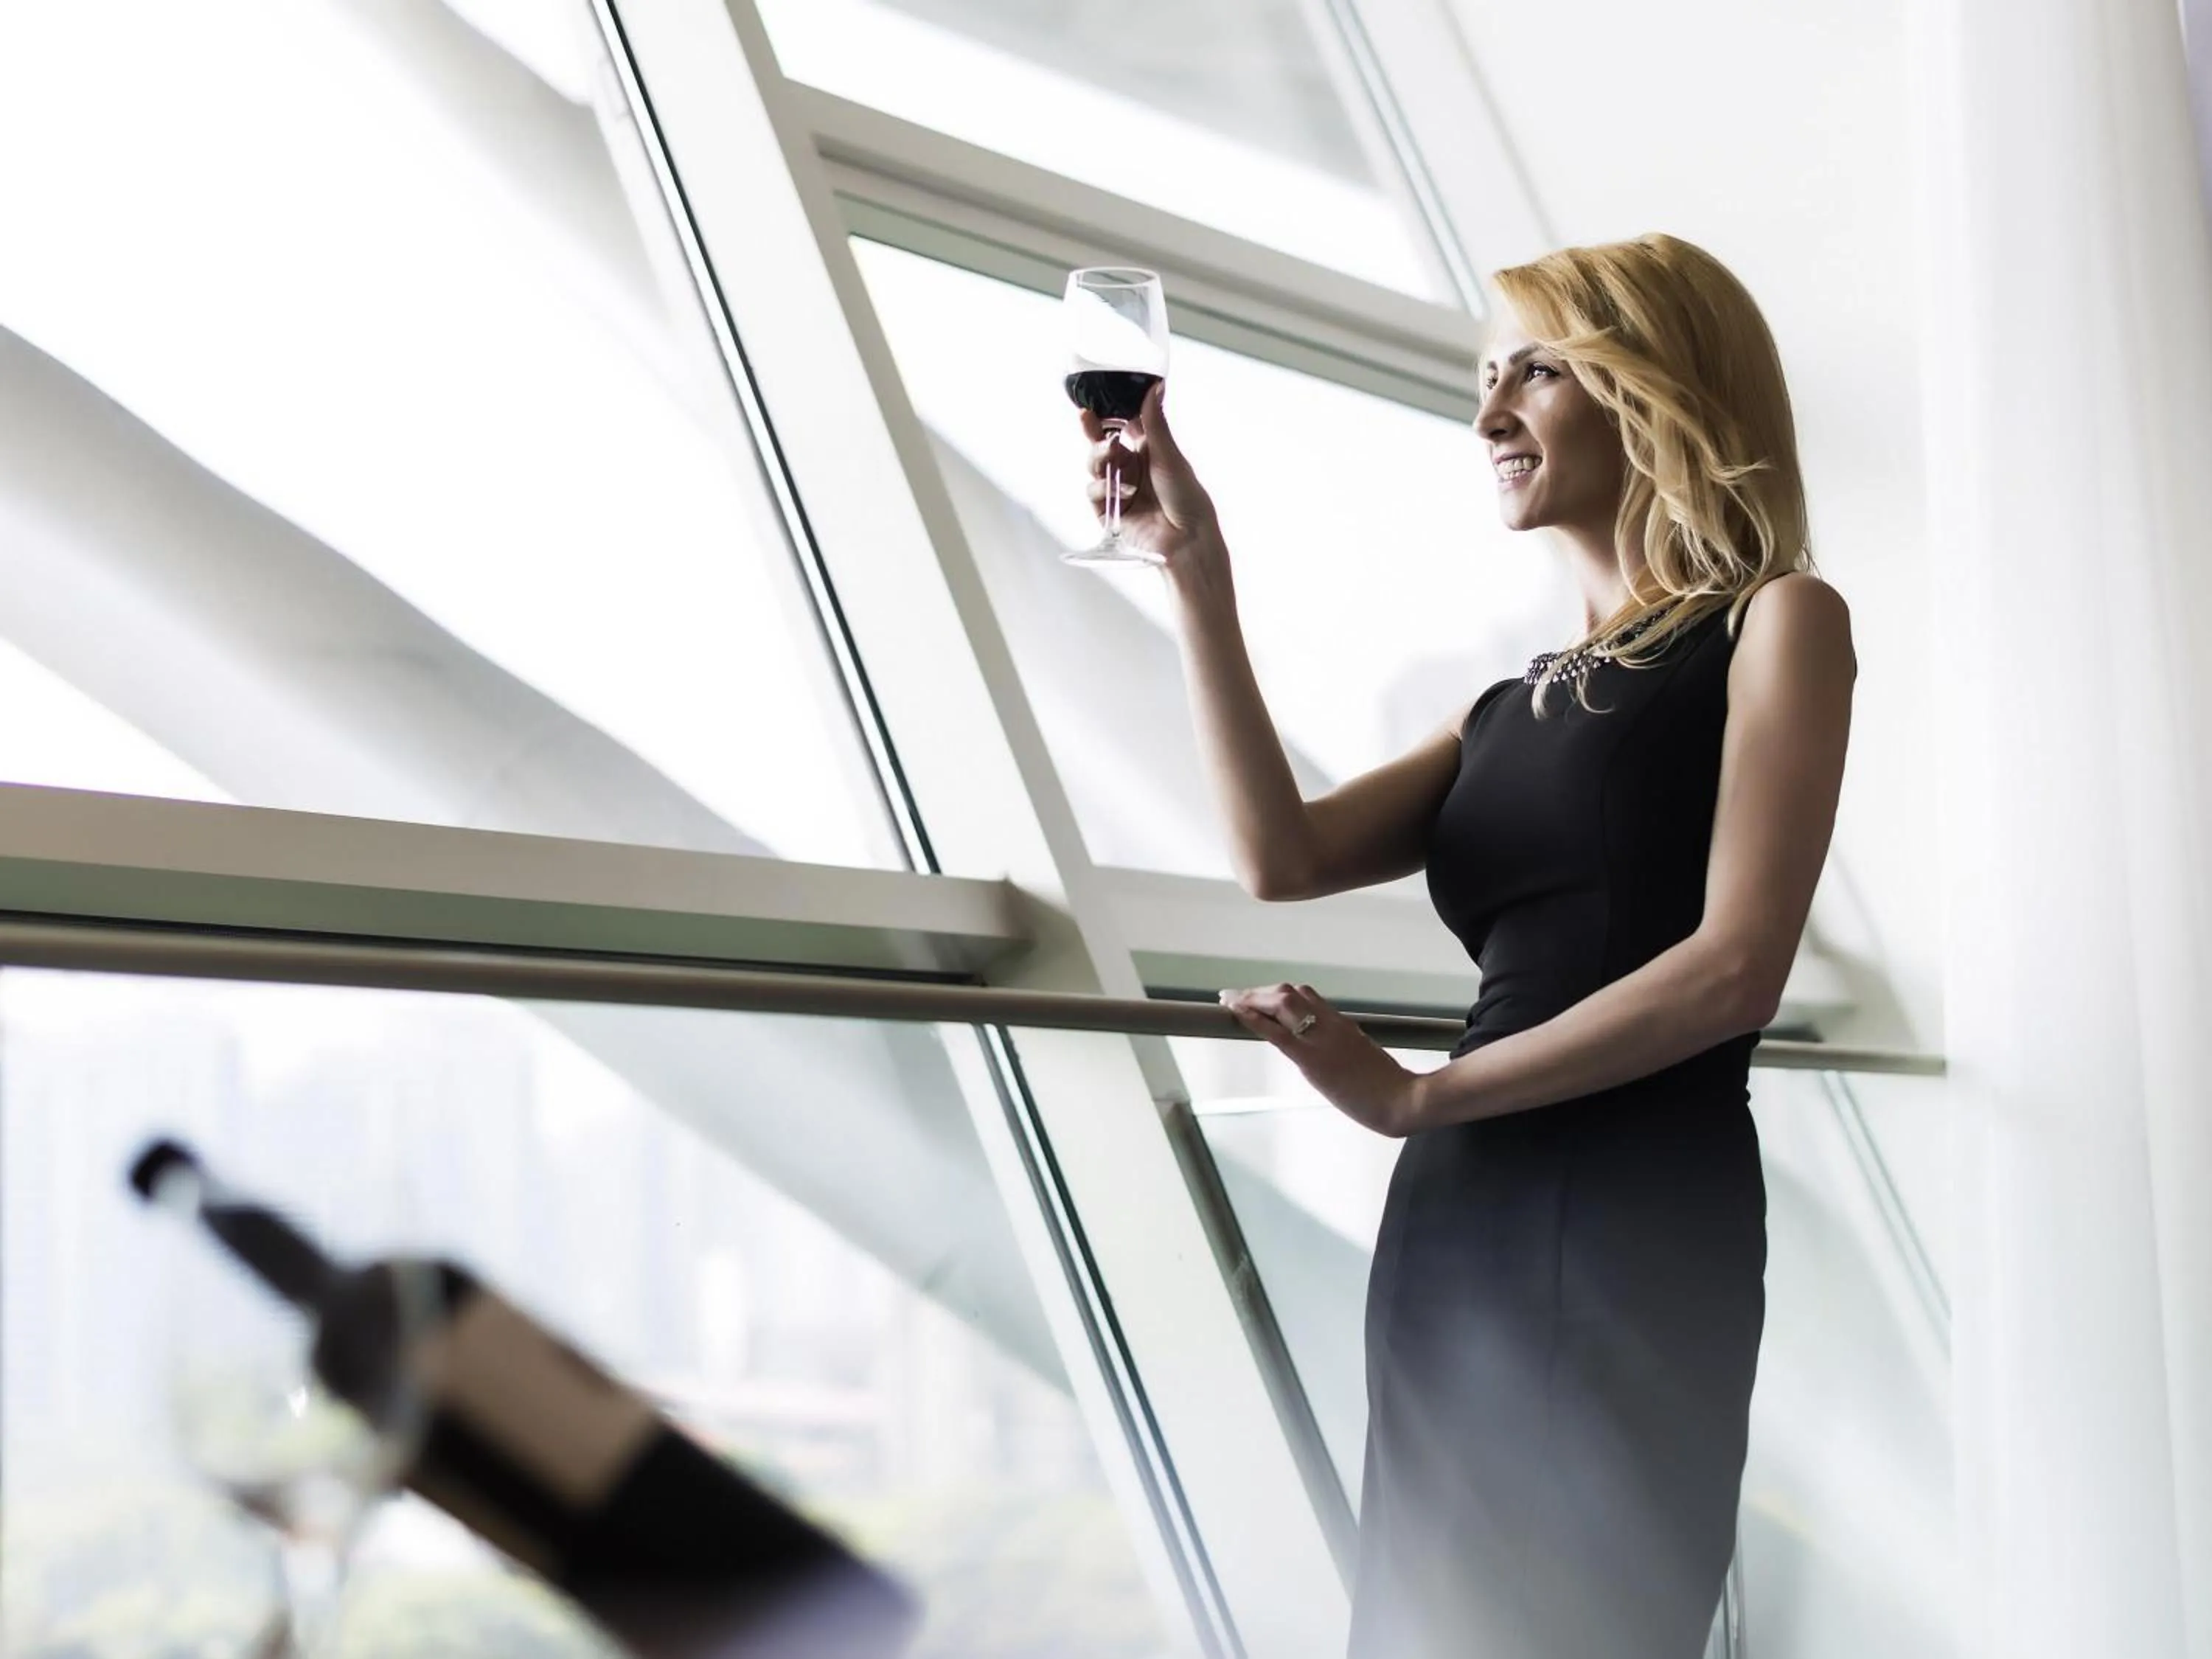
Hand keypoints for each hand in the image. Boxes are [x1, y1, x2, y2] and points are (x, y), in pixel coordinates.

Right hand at [1081, 382, 1226, 586]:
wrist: (1186, 540)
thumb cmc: (1187, 498)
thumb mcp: (1169, 455)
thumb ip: (1155, 422)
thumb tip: (1155, 386)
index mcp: (1149, 452)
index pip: (1123, 427)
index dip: (1109, 415)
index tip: (1097, 403)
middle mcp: (1132, 469)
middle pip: (1103, 445)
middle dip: (1094, 433)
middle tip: (1086, 418)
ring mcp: (1119, 490)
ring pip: (1095, 467)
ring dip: (1099, 458)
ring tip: (1110, 453)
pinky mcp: (1109, 513)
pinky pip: (1094, 493)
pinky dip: (1104, 489)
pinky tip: (1122, 490)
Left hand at [1218, 983, 1422, 1138]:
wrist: (1404, 1099)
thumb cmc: (1388, 1088)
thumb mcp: (1363, 1059)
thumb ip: (1343, 1050)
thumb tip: (1327, 1055)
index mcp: (1342, 1024)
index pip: (1306, 996)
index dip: (1277, 994)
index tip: (1258, 997)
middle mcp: (1330, 1024)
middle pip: (1288, 993)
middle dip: (1258, 993)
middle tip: (1234, 997)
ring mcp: (1321, 1039)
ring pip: (1281, 1002)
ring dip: (1252, 999)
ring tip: (1230, 1000)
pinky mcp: (1313, 1059)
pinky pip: (1278, 1032)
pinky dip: (1254, 1017)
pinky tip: (1237, 1011)